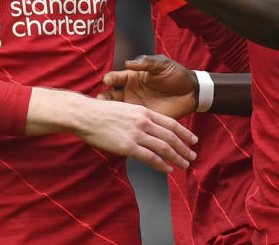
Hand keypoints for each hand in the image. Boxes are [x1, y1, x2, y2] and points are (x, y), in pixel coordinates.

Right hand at [74, 95, 197, 173]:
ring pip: (164, 148)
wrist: (86, 115)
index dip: (185, 132)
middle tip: (192, 156)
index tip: (193, 140)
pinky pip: (150, 158)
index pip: (171, 123)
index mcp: (144, 111)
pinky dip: (161, 165)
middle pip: (171, 136)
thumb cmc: (101, 112)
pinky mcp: (128, 146)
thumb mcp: (126, 108)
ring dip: (177, 157)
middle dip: (184, 148)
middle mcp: (144, 122)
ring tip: (185, 164)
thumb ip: (139, 118)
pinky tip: (167, 169)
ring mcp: (137, 134)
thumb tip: (148, 128)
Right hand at [99, 55, 198, 120]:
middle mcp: (131, 95)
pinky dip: (127, 129)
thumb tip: (129, 63)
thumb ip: (146, 62)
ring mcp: (137, 110)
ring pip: (119, 114)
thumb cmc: (176, 75)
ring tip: (104, 118)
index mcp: (132, 79)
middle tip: (99, 102)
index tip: (106, 82)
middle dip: (103, 100)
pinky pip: (135, 127)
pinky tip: (120, 130)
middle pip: (111, 98)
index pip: (115, 79)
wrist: (191, 92)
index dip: (109, 80)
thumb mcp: (161, 64)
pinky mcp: (146, 122)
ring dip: (113, 116)